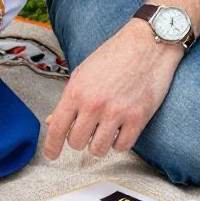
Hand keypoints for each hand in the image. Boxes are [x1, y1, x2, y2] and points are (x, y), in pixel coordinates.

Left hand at [44, 20, 180, 161]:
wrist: (148, 44)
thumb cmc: (115, 55)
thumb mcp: (83, 73)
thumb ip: (68, 99)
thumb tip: (52, 121)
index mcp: (76, 92)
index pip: (57, 128)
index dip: (51, 147)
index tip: (51, 156)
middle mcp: (94, 104)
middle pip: (77, 143)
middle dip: (80, 140)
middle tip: (88, 130)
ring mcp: (116, 113)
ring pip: (98, 149)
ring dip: (100, 144)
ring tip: (104, 131)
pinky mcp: (138, 118)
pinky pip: (122, 146)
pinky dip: (120, 143)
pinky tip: (121, 130)